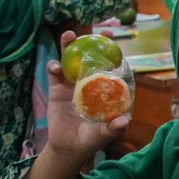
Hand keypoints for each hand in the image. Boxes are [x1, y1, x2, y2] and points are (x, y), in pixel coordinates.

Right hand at [44, 31, 129, 160]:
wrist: (67, 147)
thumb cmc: (90, 140)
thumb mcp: (102, 135)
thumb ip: (112, 128)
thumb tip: (124, 122)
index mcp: (104, 90)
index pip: (110, 67)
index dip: (113, 52)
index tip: (115, 40)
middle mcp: (90, 83)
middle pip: (91, 58)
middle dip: (93, 42)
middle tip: (97, 30)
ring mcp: (72, 84)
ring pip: (71, 61)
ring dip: (68, 47)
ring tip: (69, 36)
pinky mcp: (56, 89)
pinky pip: (54, 73)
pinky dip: (54, 67)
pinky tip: (55, 67)